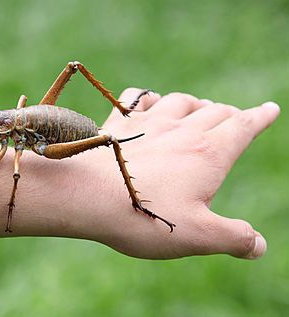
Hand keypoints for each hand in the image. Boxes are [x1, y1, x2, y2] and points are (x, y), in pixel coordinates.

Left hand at [75, 88, 278, 258]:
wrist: (84, 195)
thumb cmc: (143, 215)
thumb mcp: (197, 236)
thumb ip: (232, 238)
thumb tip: (259, 246)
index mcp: (208, 153)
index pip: (243, 126)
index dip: (261, 118)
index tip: (271, 109)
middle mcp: (180, 130)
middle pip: (215, 111)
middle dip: (230, 114)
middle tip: (236, 118)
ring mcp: (147, 123)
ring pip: (180, 101)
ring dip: (195, 103)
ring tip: (200, 109)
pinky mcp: (117, 124)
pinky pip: (137, 97)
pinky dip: (149, 97)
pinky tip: (149, 104)